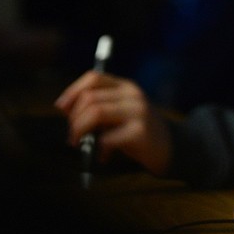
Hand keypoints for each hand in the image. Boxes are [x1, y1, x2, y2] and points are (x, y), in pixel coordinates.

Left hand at [53, 71, 171, 175]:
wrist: (172, 148)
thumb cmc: (140, 131)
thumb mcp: (120, 113)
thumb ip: (98, 107)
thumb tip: (66, 108)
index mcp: (125, 86)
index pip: (93, 77)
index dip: (72, 91)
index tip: (60, 108)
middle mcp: (132, 94)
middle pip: (90, 97)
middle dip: (73, 118)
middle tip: (72, 136)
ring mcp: (138, 111)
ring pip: (95, 113)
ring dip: (80, 130)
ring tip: (80, 144)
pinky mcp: (140, 132)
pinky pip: (107, 138)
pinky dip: (99, 149)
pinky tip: (104, 156)